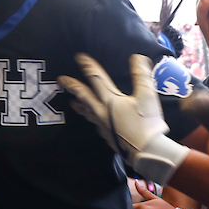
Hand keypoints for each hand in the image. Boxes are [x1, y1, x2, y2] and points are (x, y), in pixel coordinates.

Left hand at [57, 54, 189, 184]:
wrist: (147, 151)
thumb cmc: (147, 122)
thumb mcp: (147, 95)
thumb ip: (141, 75)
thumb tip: (137, 57)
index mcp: (110, 100)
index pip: (96, 78)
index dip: (88, 66)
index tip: (79, 57)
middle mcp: (102, 112)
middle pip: (84, 96)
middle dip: (72, 86)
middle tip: (61, 80)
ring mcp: (103, 126)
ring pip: (87, 112)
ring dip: (79, 105)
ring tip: (72, 102)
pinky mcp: (108, 137)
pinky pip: (96, 125)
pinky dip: (92, 119)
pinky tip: (94, 121)